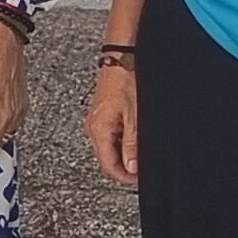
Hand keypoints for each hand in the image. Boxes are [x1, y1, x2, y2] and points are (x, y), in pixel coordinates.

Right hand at [87, 57, 137, 187]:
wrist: (121, 58)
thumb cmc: (126, 80)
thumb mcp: (134, 116)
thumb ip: (132, 144)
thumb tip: (132, 166)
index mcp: (99, 130)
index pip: (108, 165)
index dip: (125, 176)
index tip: (139, 179)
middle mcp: (94, 127)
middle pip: (108, 158)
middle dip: (126, 165)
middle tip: (143, 165)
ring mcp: (98, 121)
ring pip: (110, 147)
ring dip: (125, 152)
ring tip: (141, 147)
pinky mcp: (103, 114)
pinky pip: (112, 135)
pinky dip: (123, 140)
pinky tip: (135, 134)